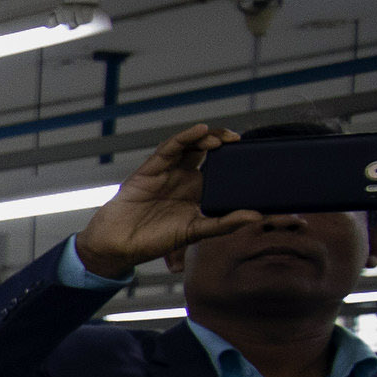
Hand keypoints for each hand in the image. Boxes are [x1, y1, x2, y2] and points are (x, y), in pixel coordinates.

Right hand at [72, 123, 265, 279]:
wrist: (119, 245)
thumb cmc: (153, 241)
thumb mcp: (197, 232)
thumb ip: (225, 224)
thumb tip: (257, 217)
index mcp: (195, 192)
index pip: (218, 167)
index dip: (232, 157)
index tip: (252, 153)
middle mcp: (182, 178)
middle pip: (205, 150)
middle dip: (222, 141)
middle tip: (238, 140)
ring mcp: (166, 171)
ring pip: (189, 146)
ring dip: (206, 137)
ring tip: (223, 137)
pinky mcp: (150, 169)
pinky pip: (170, 148)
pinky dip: (185, 137)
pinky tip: (200, 131)